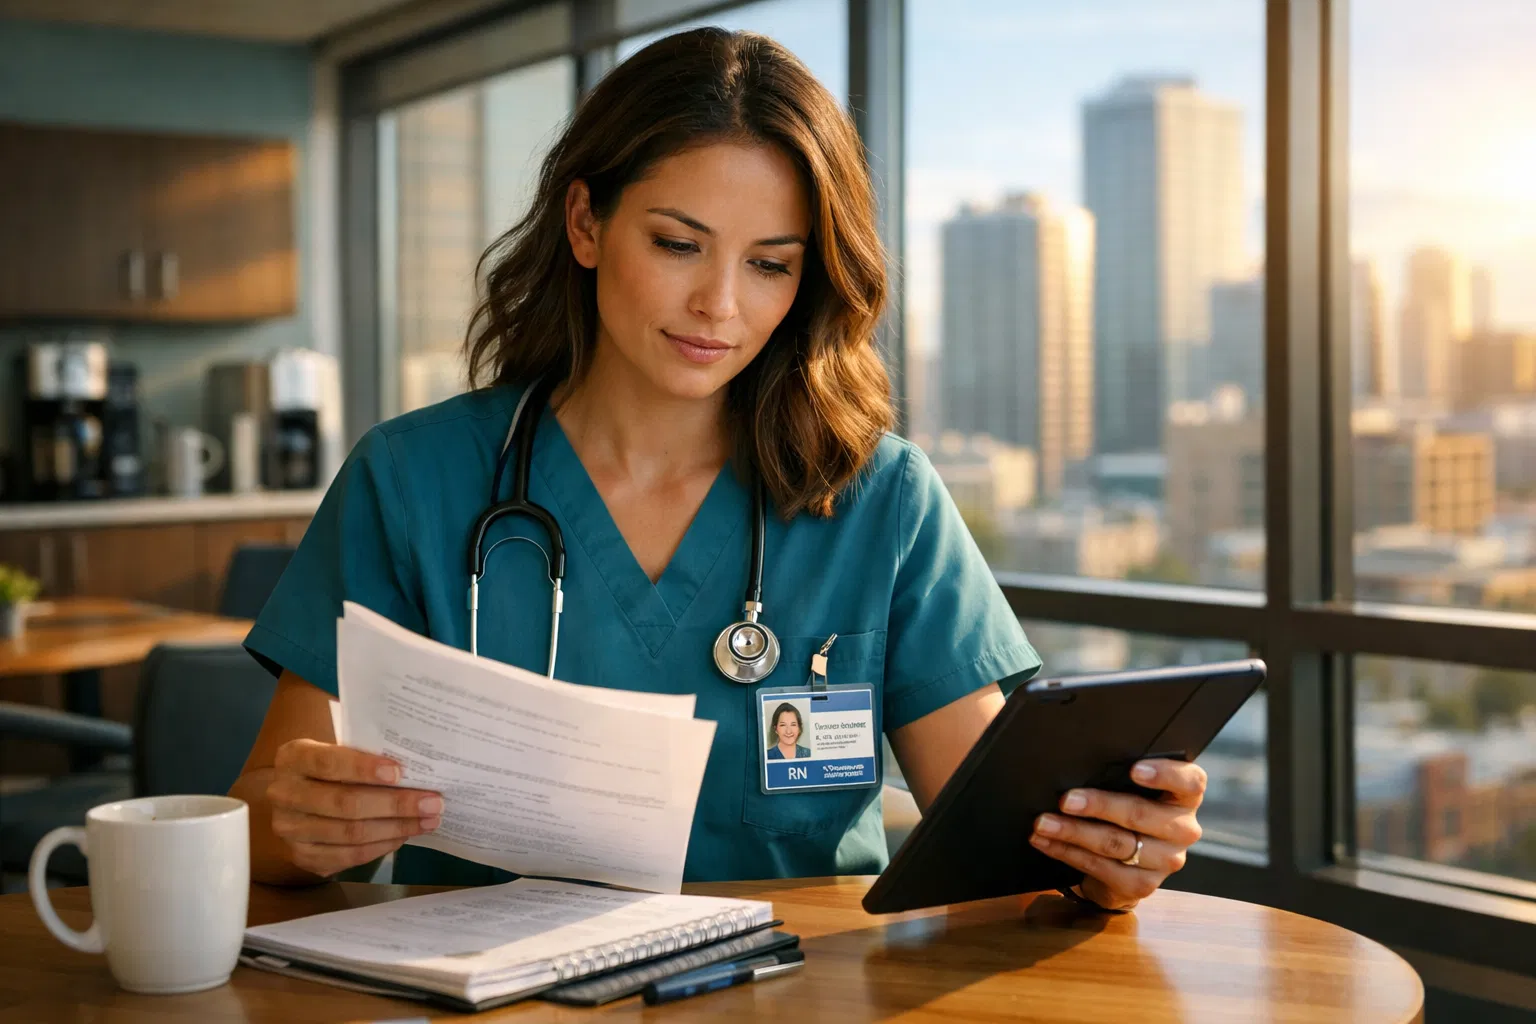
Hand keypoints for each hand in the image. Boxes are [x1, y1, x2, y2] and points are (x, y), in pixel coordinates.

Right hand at [267, 739, 442, 877]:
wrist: (299, 797)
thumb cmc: (333, 766)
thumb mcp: (341, 748)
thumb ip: (368, 751)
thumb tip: (417, 763)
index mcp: (293, 757)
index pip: (328, 763)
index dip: (363, 768)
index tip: (400, 773)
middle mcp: (284, 793)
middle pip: (344, 804)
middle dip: (395, 804)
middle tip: (433, 803)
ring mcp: (290, 829)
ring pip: (349, 834)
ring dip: (395, 829)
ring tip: (428, 821)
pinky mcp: (302, 856)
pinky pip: (348, 856)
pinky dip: (381, 847)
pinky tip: (404, 836)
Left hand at [1029, 758, 1206, 911]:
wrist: (1126, 863)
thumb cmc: (1126, 810)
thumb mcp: (1131, 790)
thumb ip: (1120, 777)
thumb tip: (1079, 764)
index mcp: (1185, 797)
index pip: (1190, 782)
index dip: (1165, 774)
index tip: (1134, 769)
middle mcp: (1183, 829)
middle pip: (1139, 814)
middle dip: (1097, 805)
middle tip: (1065, 799)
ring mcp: (1166, 861)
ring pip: (1115, 843)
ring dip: (1073, 831)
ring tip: (1044, 823)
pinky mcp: (1143, 885)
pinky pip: (1100, 867)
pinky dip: (1067, 852)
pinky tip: (1046, 842)